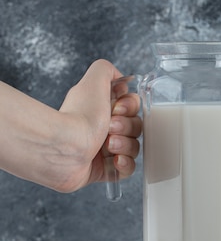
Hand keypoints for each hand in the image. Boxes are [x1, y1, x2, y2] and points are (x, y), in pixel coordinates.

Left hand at [57, 59, 141, 191]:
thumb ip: (105, 70)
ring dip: (126, 146)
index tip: (118, 108)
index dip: (130, 108)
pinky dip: (125, 164)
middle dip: (127, 128)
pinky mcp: (104, 170)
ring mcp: (104, 150)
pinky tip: (115, 160)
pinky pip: (128, 168)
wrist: (66, 149)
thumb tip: (120, 78)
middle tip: (111, 128)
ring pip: (133, 147)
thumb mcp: (93, 82)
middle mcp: (102, 129)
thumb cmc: (79, 117)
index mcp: (101, 109)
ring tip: (109, 146)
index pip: (131, 107)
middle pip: (135, 127)